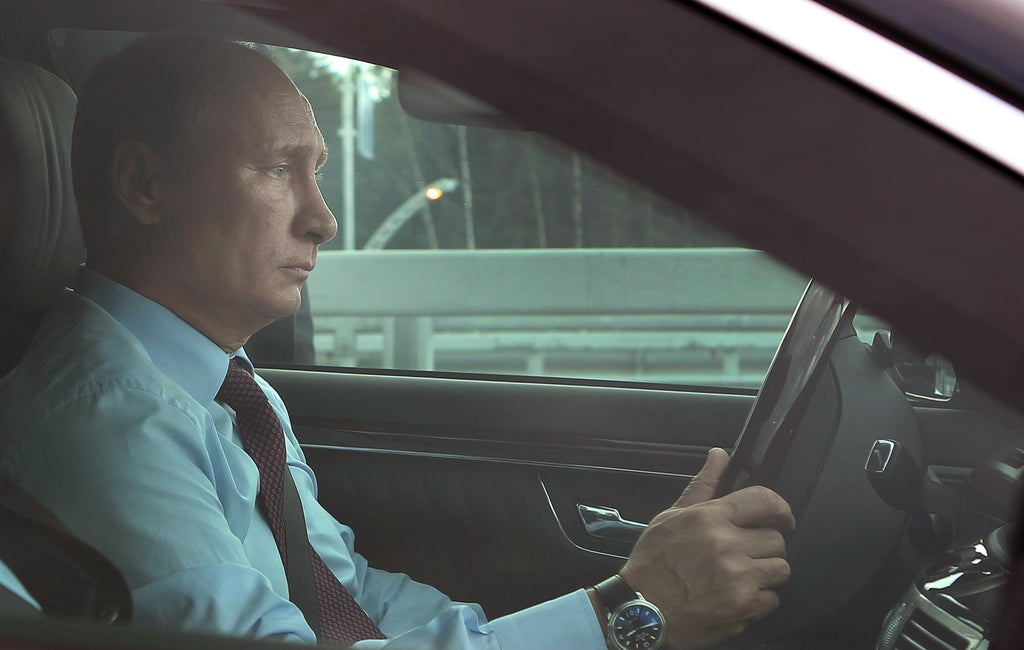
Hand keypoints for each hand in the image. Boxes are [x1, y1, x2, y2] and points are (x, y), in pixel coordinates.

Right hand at [618, 448, 794, 648]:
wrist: (641, 611)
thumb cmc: (653, 564)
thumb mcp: (671, 516)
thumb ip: (703, 485)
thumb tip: (719, 456)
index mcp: (709, 518)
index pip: (765, 500)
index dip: (780, 509)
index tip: (781, 517)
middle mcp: (726, 546)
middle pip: (777, 539)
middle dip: (764, 545)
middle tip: (744, 553)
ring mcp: (737, 578)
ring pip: (780, 569)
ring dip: (765, 573)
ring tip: (740, 576)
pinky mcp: (743, 607)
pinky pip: (773, 599)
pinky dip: (759, 600)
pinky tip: (735, 596)